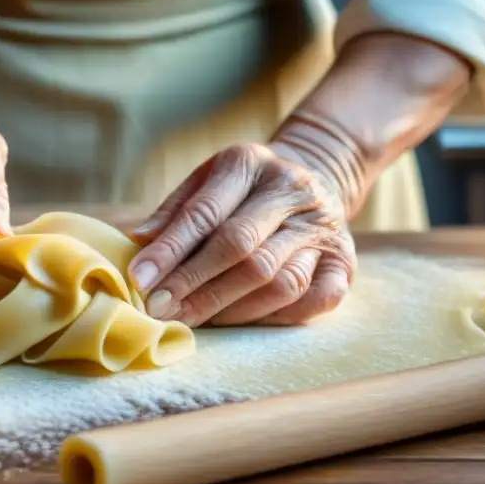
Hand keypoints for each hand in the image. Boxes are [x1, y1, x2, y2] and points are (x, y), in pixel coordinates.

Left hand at [127, 142, 354, 326]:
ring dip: (228, 308)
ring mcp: (323, 226)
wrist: (315, 174)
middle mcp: (292, 190)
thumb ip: (173, 212)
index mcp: (248, 163)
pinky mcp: (345, 259)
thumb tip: (139, 243)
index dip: (169, 251)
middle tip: (159, 310)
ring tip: (190, 320)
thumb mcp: (205, 181)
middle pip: (240, 248)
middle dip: (193, 285)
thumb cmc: (242, 188)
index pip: (204, 213)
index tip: (139, 281)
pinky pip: (313, 299)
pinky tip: (240, 320)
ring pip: (276, 280)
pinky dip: (274, 317)